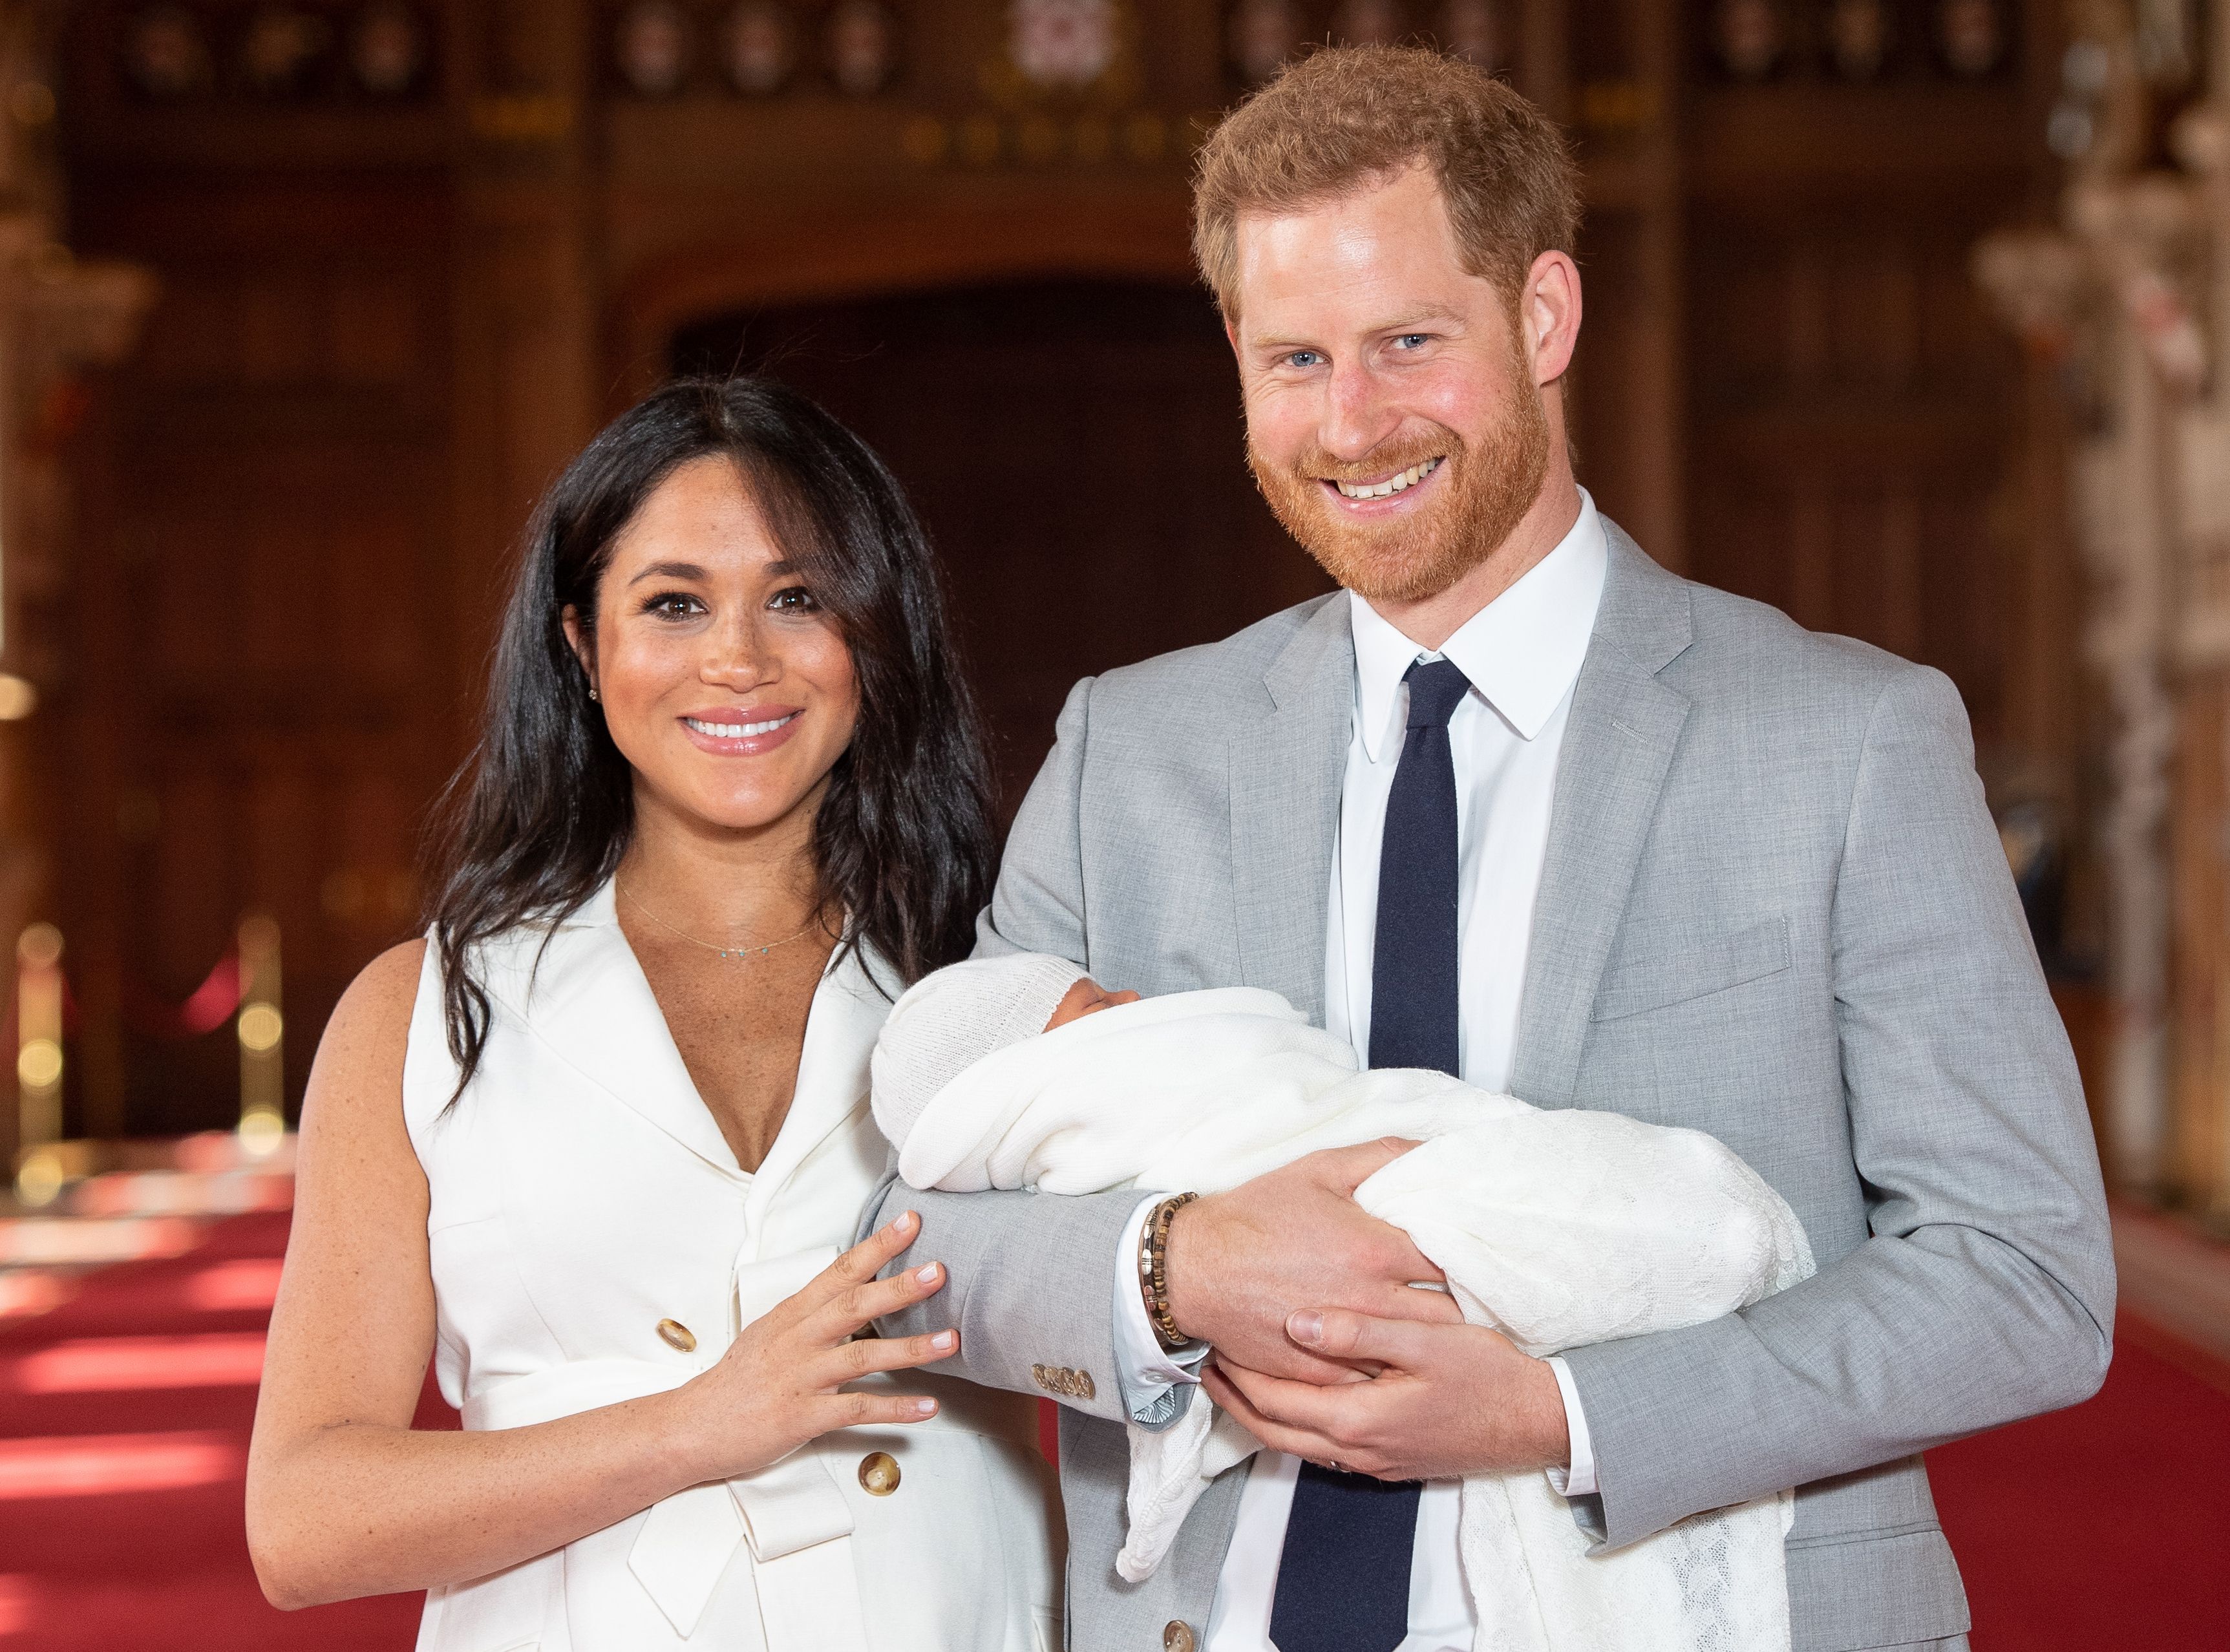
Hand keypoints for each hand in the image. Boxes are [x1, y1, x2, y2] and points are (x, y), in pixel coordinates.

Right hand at [673, 1211, 956, 1483]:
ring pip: (862, 1356)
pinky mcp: (802, 1417)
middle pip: (853, 1305)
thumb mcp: (769, 1333)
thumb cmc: (735, 1381)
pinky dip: (895, 1408)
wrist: (692, 1426)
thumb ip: (810, 1314)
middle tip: (939, 1271)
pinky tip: (928, 1407)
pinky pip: (856, 1410)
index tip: (910, 1223)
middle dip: (899, 1287)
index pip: (838, 1272)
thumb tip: (851, 1292)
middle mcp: (797, 1340)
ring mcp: (800, 1378)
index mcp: (791, 1315)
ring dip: (910, 1349)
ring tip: (950, 1341)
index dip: (876, 1246)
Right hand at [1163, 1140, 1461, 1383]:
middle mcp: (1370, 1301)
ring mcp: (1347, 1344)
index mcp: (1376, 1250)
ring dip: (1434, 1344)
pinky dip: (1392, 1371)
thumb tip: (1435, 1149)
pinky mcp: (1323, 1374)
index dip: (1476, 1260)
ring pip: (1416, 1354)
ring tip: (1449, 1334)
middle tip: (1476, 1300)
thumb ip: (1384, 1155)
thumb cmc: (1257, 1215)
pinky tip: (1401, 1360)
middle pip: (1448, 1316)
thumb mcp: (1320, 1169)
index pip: (1456, 1262)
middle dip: (1466, 1308)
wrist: (1194, 1269)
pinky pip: (1377, 1380)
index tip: (1484, 1259)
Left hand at [1202, 1308, 1569, 1480]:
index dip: (1237, 1373)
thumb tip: (1297, 1323)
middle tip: (1207, 1363)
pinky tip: (1294, 1397)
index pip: (1273, 1400)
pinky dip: (1294, 1424)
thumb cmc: (1487, 1375)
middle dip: (1235, 1398)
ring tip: (1237, 1378)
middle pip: (1272, 1430)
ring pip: (1295, 1444)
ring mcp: (1372, 1462)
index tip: (1213, 1341)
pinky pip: (1322, 1448)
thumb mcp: (1426, 1341)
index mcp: (1357, 1418)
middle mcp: (1357, 1450)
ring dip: (1260, 1413)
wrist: (1536, 1423)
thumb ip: (1361, 1331)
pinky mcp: (1388, 1461)